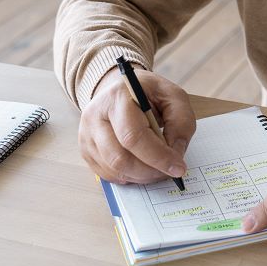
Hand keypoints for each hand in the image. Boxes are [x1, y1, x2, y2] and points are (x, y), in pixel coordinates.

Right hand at [78, 67, 195, 183]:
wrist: (122, 88)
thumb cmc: (149, 92)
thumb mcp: (174, 96)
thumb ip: (181, 121)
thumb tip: (176, 153)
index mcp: (118, 97)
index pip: (133, 136)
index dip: (157, 156)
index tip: (178, 167)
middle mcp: (95, 115)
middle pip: (120, 157)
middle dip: (149, 171)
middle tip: (170, 172)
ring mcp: (86, 133)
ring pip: (112, 168)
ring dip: (140, 176)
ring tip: (158, 169)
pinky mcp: (85, 149)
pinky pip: (106, 173)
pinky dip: (128, 176)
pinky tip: (142, 168)